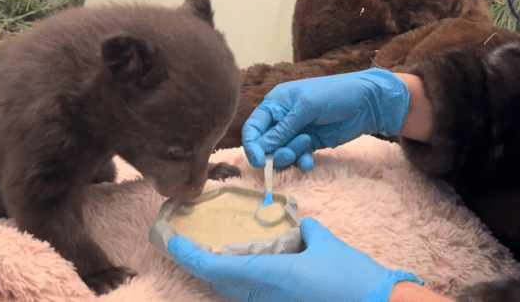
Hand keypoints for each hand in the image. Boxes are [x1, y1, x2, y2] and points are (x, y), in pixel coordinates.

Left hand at [169, 217, 421, 301]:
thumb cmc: (351, 278)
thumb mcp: (327, 244)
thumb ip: (308, 232)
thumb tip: (301, 225)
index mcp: (267, 276)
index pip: (214, 266)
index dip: (187, 253)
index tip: (168, 238)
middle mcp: (263, 297)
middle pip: (219, 281)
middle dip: (201, 262)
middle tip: (188, 240)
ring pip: (235, 291)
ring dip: (224, 272)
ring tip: (216, 250)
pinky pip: (255, 295)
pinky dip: (246, 280)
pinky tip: (254, 265)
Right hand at [242, 68, 409, 169]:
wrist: (369, 102)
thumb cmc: (337, 93)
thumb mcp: (308, 107)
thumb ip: (284, 128)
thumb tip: (262, 148)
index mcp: (277, 102)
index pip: (254, 126)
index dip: (252, 145)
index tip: (259, 161)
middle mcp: (283, 117)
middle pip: (266, 143)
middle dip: (274, 152)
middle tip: (288, 154)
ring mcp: (297, 131)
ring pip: (281, 152)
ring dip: (289, 156)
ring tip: (306, 149)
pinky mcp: (311, 143)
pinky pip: (298, 157)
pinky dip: (301, 161)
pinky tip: (310, 162)